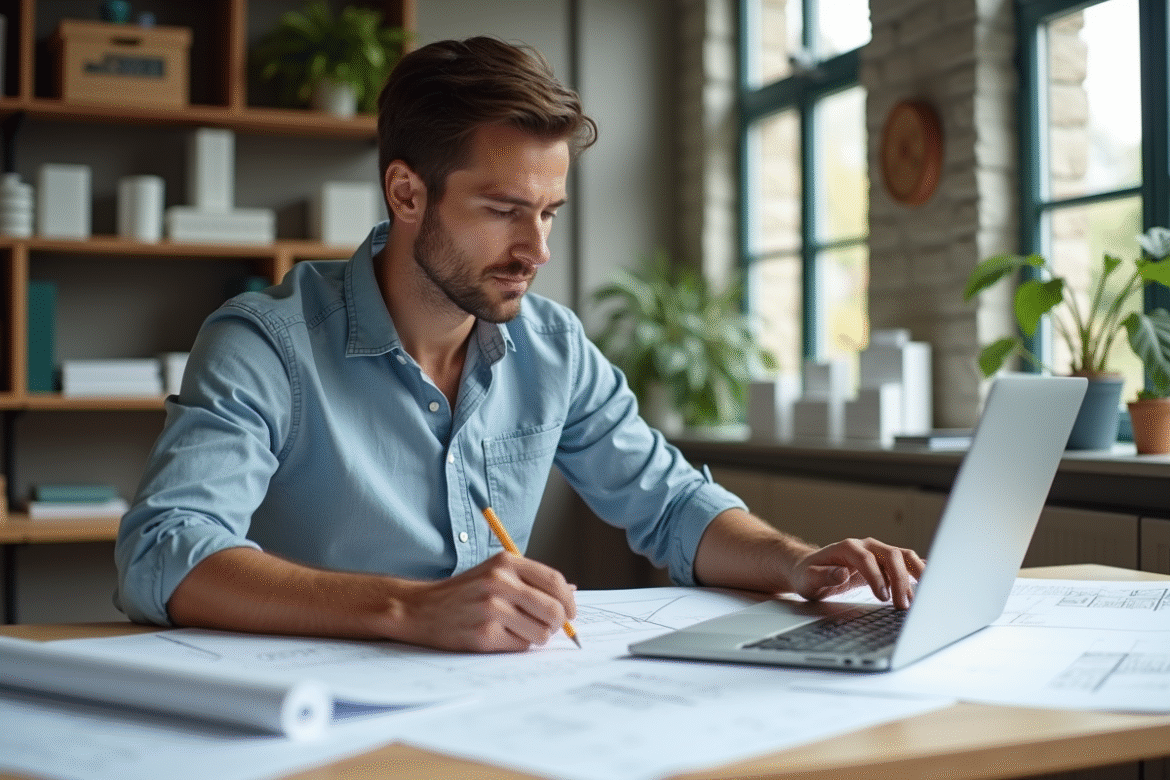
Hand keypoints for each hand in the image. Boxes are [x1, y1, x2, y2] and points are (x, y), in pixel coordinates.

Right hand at [391, 552, 576, 651]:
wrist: (422, 608)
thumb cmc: (464, 592)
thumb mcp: (496, 572)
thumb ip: (531, 579)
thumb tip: (571, 592)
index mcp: (506, 562)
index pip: (555, 581)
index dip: (569, 601)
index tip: (570, 612)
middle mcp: (500, 582)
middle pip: (554, 609)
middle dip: (559, 624)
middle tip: (550, 627)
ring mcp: (491, 608)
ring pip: (541, 632)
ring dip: (537, 637)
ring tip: (520, 630)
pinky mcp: (484, 634)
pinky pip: (521, 646)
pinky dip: (518, 645)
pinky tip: (501, 636)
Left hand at [788, 538, 924, 608]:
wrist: (810, 570)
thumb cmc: (808, 575)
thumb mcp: (808, 579)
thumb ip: (823, 576)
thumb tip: (841, 573)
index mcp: (847, 548)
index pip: (867, 559)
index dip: (877, 577)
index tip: (883, 597)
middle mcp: (866, 546)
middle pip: (891, 555)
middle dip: (899, 579)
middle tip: (903, 605)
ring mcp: (877, 552)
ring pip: (903, 556)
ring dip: (915, 573)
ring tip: (923, 595)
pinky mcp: (884, 562)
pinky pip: (906, 562)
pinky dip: (918, 570)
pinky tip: (930, 581)